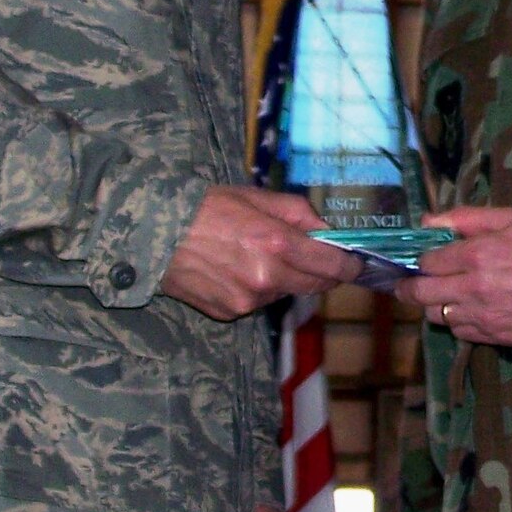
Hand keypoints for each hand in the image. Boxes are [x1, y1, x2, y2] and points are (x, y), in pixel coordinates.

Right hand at [159, 186, 359, 319]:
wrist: (154, 233)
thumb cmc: (207, 207)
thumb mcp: (257, 197)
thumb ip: (300, 213)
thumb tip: (329, 231)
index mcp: (277, 244)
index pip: (332, 266)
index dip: (349, 266)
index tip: (356, 262)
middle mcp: (266, 278)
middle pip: (315, 286)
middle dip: (322, 273)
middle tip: (316, 257)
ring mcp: (247, 301)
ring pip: (285, 293)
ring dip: (285, 279)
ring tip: (257, 254)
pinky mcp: (230, 313)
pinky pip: (258, 303)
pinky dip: (258, 289)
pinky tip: (236, 269)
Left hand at [395, 205, 511, 345]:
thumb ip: (466, 218)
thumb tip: (428, 221)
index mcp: (477, 254)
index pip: (427, 262)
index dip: (421, 259)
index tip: (423, 259)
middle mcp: (474, 288)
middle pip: (422, 295)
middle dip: (410, 289)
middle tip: (408, 285)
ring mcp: (484, 316)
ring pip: (438, 317)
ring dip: (436, 306)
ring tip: (445, 296)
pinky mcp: (496, 337)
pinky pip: (461, 334)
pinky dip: (459, 322)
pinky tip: (469, 311)